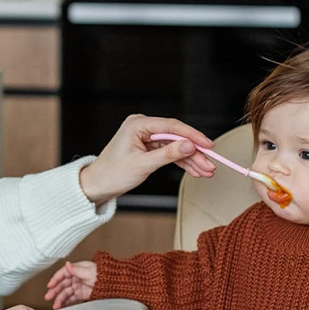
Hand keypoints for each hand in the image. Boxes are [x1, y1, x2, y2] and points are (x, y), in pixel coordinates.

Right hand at [45, 260, 97, 309]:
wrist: (111, 283)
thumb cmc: (102, 274)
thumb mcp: (88, 271)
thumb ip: (76, 269)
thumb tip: (67, 264)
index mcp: (76, 269)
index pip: (62, 274)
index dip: (55, 279)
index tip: (50, 285)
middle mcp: (75, 277)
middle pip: (62, 284)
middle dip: (54, 291)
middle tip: (48, 296)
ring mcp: (77, 286)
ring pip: (65, 292)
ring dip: (59, 299)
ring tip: (55, 305)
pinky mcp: (80, 294)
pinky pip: (70, 298)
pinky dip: (65, 302)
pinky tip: (61, 306)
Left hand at [78, 114, 215, 205]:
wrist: (98, 185)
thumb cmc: (112, 174)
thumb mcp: (143, 165)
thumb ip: (167, 154)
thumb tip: (189, 145)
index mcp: (138, 124)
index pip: (172, 126)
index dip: (193, 136)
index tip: (208, 145)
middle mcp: (143, 127)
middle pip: (177, 137)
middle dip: (195, 152)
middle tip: (210, 164)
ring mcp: (147, 137)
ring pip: (176, 146)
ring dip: (192, 160)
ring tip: (206, 171)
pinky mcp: (149, 147)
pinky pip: (170, 153)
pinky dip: (182, 162)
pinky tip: (196, 170)